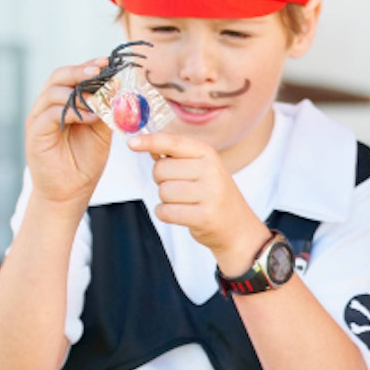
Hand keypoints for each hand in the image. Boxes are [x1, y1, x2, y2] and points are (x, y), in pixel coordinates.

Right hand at [23, 60, 114, 207]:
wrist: (70, 193)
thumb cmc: (84, 162)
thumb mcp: (102, 132)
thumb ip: (108, 111)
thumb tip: (121, 90)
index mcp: (64, 104)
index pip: (72, 76)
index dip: (89, 68)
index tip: (108, 63)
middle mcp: (48, 107)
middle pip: (59, 78)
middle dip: (81, 72)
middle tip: (100, 72)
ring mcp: (39, 120)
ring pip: (53, 93)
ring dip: (79, 93)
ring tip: (101, 99)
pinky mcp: (35, 134)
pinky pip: (50, 115)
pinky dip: (72, 113)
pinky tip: (92, 117)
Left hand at [127, 131, 269, 270]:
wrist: (238, 228)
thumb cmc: (212, 195)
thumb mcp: (202, 169)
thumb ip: (176, 155)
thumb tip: (142, 143)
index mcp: (209, 155)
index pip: (173, 143)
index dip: (150, 141)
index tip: (132, 143)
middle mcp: (212, 171)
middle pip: (160, 170)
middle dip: (162, 180)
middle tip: (181, 188)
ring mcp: (210, 194)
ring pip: (162, 192)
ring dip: (166, 200)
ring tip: (186, 203)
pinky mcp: (204, 216)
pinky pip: (165, 211)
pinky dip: (166, 214)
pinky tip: (182, 214)